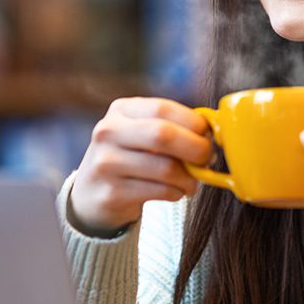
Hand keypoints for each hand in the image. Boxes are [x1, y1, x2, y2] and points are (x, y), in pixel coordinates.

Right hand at [69, 97, 211, 236]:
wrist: (91, 194)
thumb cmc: (130, 159)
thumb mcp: (141, 134)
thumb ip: (172, 127)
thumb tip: (212, 133)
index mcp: (120, 111)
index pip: (162, 108)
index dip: (193, 122)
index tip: (209, 135)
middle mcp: (108, 133)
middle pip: (163, 135)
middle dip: (196, 148)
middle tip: (208, 158)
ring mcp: (105, 164)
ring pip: (165, 168)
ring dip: (189, 178)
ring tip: (191, 182)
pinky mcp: (111, 193)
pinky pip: (159, 191)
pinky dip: (176, 193)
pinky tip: (174, 192)